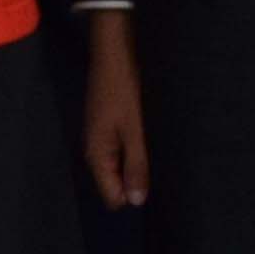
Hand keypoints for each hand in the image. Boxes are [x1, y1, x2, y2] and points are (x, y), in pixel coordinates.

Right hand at [79, 10, 148, 206]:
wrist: (114, 52)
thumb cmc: (124, 89)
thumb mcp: (134, 130)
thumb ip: (135, 165)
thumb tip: (136, 202)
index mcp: (96, 154)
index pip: (110, 195)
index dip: (131, 196)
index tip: (154, 188)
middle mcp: (94, 149)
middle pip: (113, 181)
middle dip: (134, 181)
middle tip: (160, 171)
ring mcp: (100, 136)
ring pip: (118, 165)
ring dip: (136, 164)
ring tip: (157, 156)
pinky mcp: (108, 125)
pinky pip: (120, 149)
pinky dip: (133, 150)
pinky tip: (149, 142)